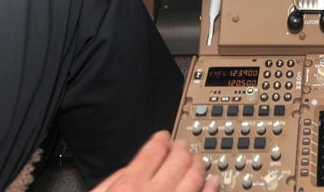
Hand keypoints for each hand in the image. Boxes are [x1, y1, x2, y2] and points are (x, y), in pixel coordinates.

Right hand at [91, 131, 218, 191]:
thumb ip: (111, 180)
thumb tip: (127, 166)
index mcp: (129, 185)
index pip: (153, 150)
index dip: (162, 139)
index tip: (165, 137)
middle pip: (177, 159)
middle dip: (183, 148)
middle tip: (185, 145)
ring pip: (194, 177)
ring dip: (198, 165)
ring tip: (199, 160)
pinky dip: (210, 187)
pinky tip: (212, 182)